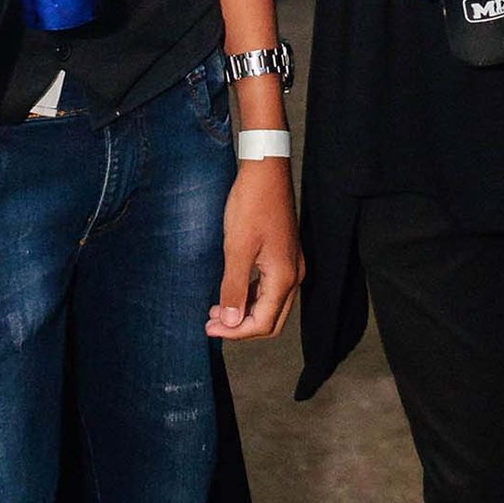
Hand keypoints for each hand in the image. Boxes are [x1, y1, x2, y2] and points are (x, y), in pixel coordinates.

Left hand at [206, 163, 302, 339]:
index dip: (235, 332)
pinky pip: (270, 287)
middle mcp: (294, 275)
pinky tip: (231, 291)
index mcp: (284, 277)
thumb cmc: (252, 205)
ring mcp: (291, 264)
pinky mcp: (284, 254)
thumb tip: (230, 322)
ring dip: (245, 312)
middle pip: (271, 319)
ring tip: (216, 311)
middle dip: (241, 327)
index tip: (209, 329)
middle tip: (211, 325)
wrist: (266, 171)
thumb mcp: (237, 249)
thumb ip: (234, 288)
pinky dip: (251, 296)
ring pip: (271, 304)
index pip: (263, 322)